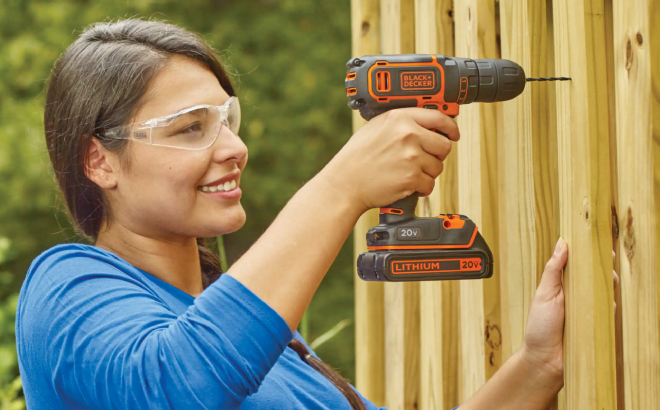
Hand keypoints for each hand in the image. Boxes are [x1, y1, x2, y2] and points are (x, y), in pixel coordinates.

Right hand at [323, 108, 459, 211]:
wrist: (345, 182)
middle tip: (422, 160)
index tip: (453, 133)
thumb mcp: (376, 127)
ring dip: (426, 173)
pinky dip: (421, 188)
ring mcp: (411, 156)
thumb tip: (426, 125)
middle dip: (436, 155)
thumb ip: (401, 122)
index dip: (451, 127)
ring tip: (407, 172)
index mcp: (400, 117)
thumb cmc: (357, 157)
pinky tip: (406, 184)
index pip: (439, 118)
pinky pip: (430, 184)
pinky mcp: (412, 178)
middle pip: (444, 145)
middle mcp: (408, 134)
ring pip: (438, 166)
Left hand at [521, 238, 619, 381]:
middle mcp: (578, 296)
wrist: (545, 360)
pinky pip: (610, 312)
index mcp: (564, 285)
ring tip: (608, 276)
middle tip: (607, 258)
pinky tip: (611, 299)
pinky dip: (611, 305)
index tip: (596, 242)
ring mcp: (590, 310)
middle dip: (603, 267)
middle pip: (596, 277)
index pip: (579, 265)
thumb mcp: (544, 294)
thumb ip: (553, 270)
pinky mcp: (598, 324)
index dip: (588, 254)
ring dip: (609, 284)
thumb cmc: (539, 327)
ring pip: (606, 292)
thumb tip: (562, 243)